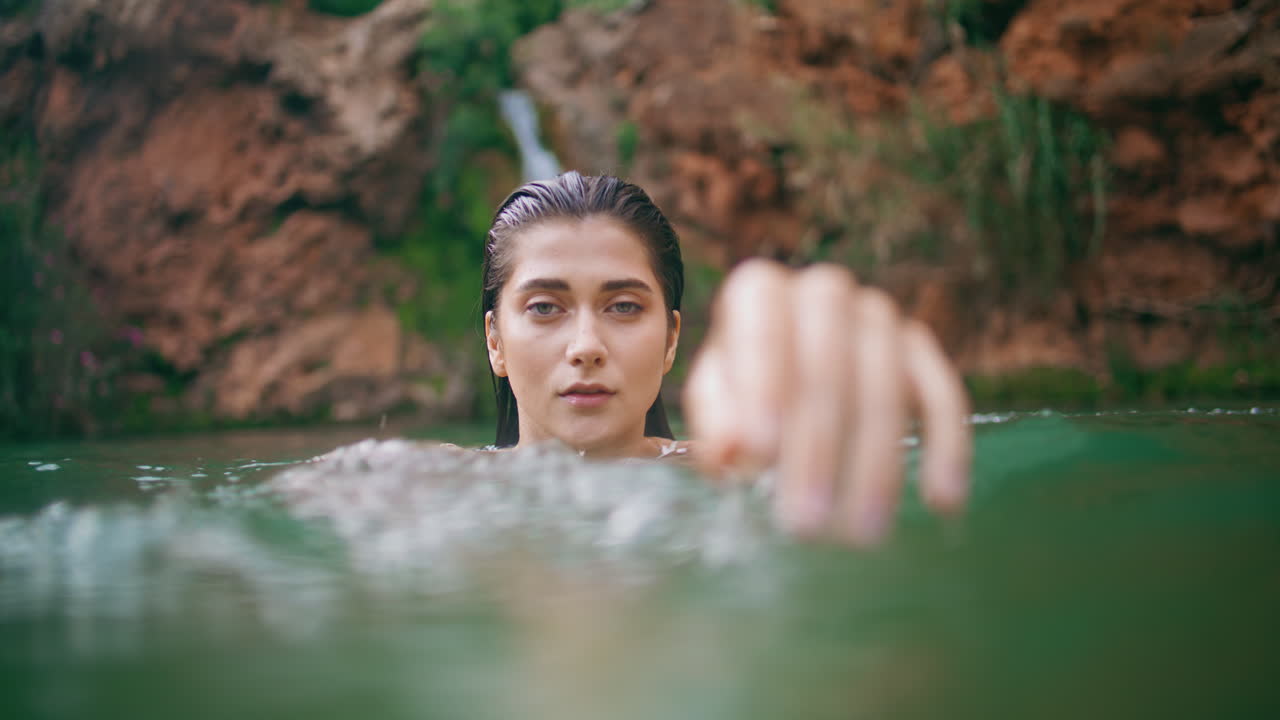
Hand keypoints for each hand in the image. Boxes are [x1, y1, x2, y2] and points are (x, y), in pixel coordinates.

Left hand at [683, 260, 970, 545]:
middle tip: (805, 522)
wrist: (787, 367)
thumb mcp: (715, 402)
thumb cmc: (741, 391)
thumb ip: (718, 420)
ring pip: (885, 384)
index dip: (761, 388)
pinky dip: (946, 447)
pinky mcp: (919, 348)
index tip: (758, 452)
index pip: (763, 331)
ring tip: (860, 532)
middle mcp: (824, 293)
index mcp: (760, 293)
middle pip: (827, 364)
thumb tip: (733, 451)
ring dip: (876, 462)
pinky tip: (943, 501)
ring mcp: (877, 316)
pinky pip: (942, 393)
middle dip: (817, 446)